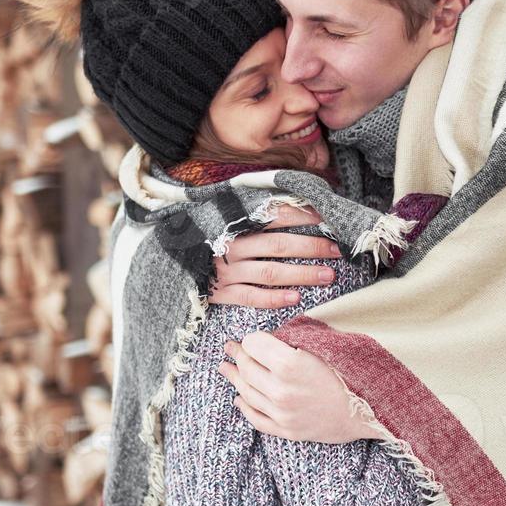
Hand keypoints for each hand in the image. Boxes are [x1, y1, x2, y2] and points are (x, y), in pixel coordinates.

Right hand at [209, 205, 341, 308]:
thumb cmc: (204, 239)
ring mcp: (225, 271)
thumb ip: (252, 214)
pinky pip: (251, 298)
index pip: (275, 216)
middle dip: (311, 247)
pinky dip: (275, 299)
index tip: (328, 221)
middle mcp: (230, 246)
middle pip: (278, 245)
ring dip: (301, 274)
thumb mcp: (222, 219)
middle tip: (337, 251)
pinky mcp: (220, 294)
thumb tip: (296, 205)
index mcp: (234, 224)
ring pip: (270, 273)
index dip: (303, 218)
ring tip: (327, 275)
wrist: (168, 263)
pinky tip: (296, 299)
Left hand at [218, 330, 388, 442]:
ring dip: (234, 378)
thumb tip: (272, 336)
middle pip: (247, 367)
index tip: (254, 337)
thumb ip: (296, 339)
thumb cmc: (352, 373)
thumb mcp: (326, 346)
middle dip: (238, 354)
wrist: (371, 411)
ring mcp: (282, 413)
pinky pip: (256, 419)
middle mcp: (281, 390)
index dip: (253, 338)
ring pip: (246, 392)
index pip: (254, 344)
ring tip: (226, 368)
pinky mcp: (287, 430)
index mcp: (290, 365)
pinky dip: (245, 407)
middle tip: (231, 347)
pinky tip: (239, 397)